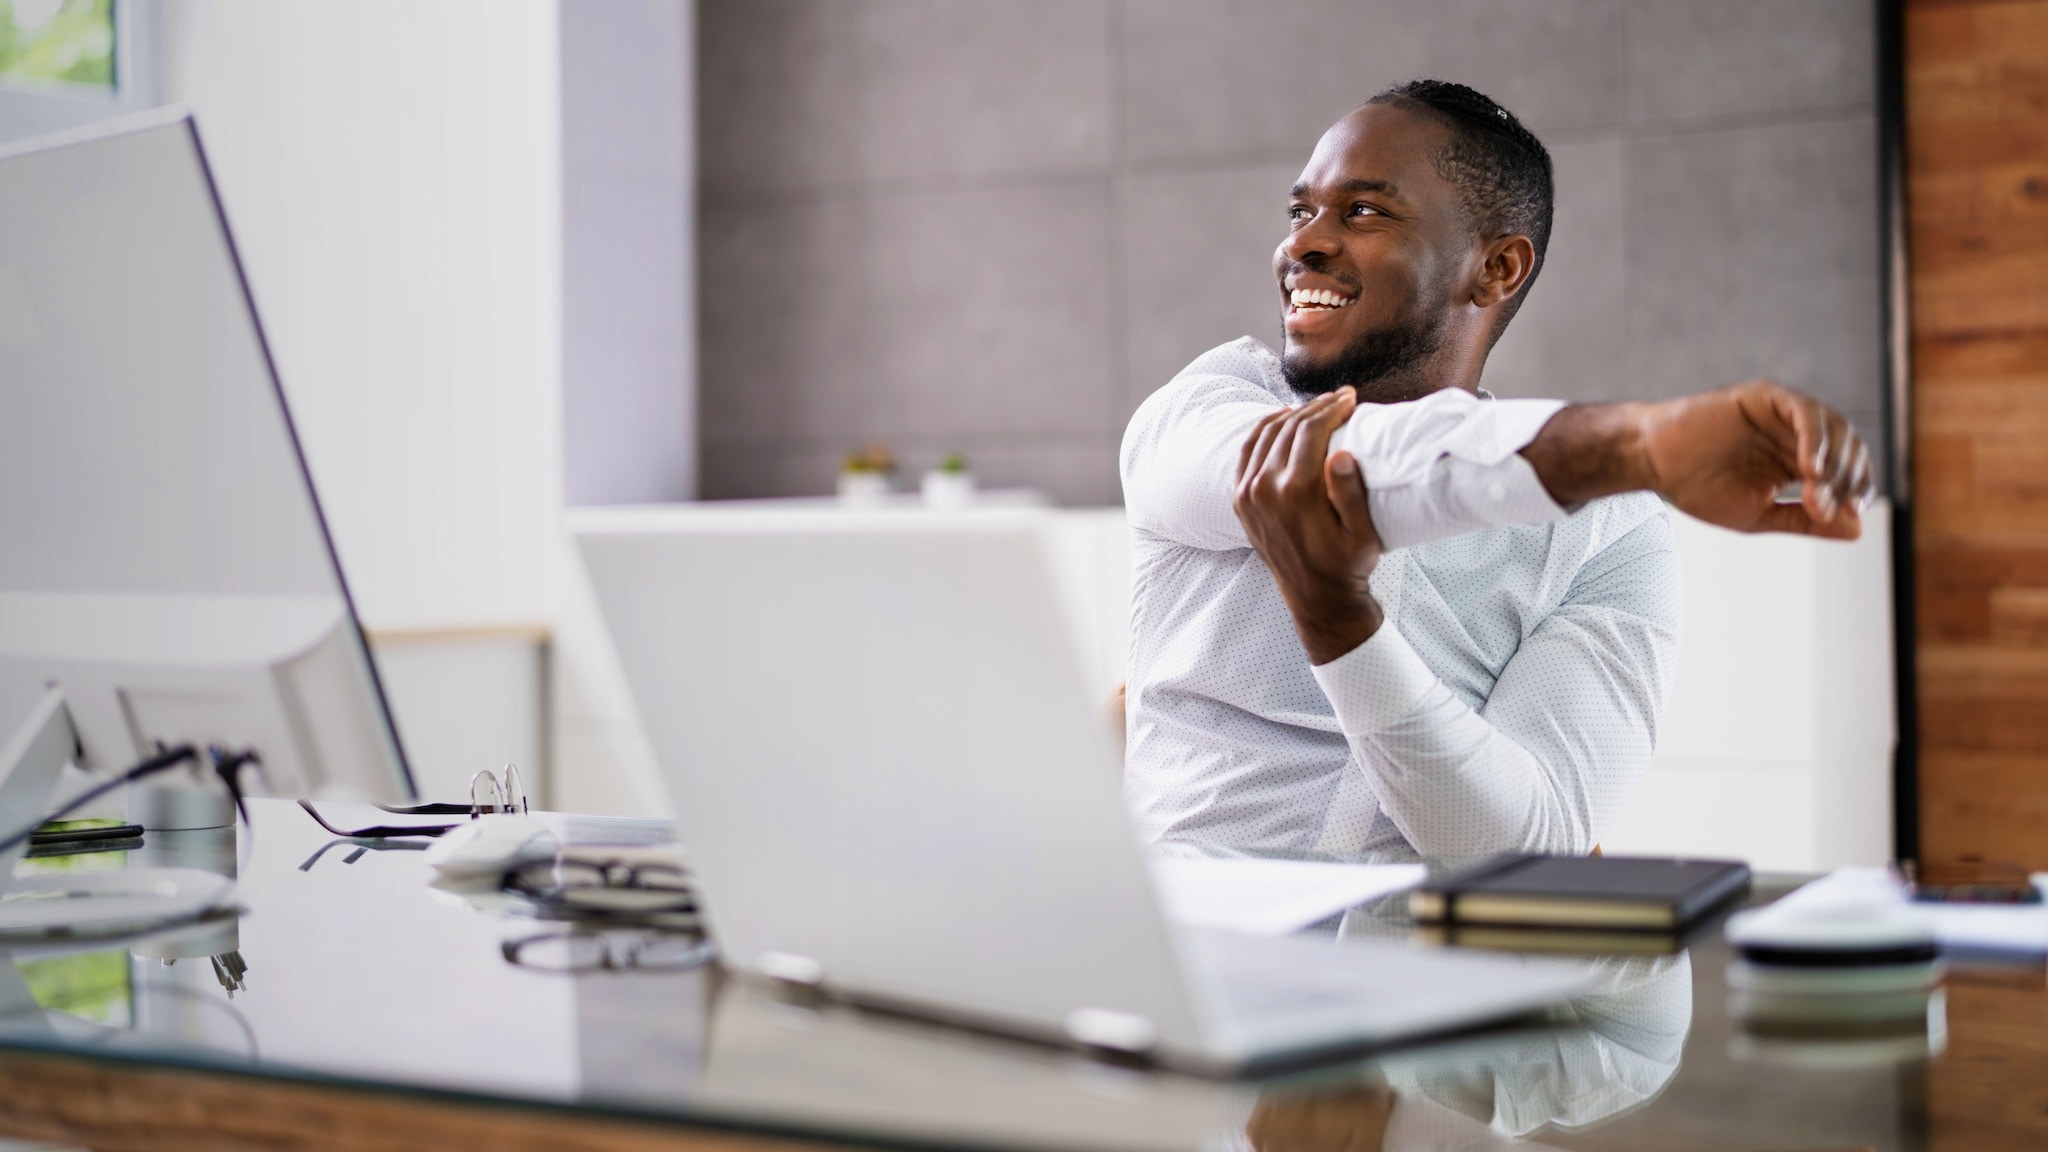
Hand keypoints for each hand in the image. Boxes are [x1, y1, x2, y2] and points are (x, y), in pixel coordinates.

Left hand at [1232, 387, 1386, 665]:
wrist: (1316, 598)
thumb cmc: (1347, 565)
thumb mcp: (1363, 535)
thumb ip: (1351, 494)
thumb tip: (1342, 454)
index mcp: (1296, 493)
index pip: (1310, 431)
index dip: (1331, 408)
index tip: (1350, 397)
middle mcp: (1265, 489)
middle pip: (1289, 428)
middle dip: (1316, 407)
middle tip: (1339, 398)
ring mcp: (1247, 494)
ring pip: (1266, 434)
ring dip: (1292, 414)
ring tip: (1317, 407)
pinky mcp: (1240, 500)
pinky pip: (1248, 451)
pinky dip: (1264, 430)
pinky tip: (1283, 421)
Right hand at [1522, 380, 1872, 539]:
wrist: (1654, 464)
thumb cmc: (1698, 487)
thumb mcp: (1760, 516)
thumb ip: (1806, 521)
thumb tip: (1857, 529)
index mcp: (1798, 459)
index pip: (1848, 472)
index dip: (1856, 494)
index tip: (1849, 520)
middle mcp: (1796, 432)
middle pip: (1849, 450)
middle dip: (1846, 482)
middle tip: (1826, 510)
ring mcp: (1783, 413)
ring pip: (1834, 429)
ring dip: (1835, 463)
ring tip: (1818, 492)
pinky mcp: (1765, 397)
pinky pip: (1804, 412)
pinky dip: (1815, 437)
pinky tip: (1810, 466)